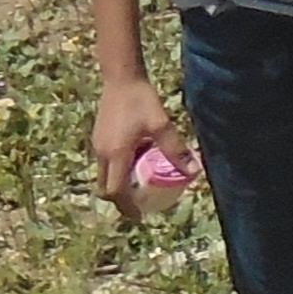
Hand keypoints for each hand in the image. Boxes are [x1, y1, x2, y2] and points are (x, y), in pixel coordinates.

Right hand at [93, 73, 174, 219]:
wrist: (121, 76)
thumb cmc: (140, 98)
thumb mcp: (161, 124)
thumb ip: (175, 148)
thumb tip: (194, 170)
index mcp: (115, 154)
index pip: (115, 192)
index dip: (127, 207)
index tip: (140, 217)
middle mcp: (102, 153)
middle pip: (105, 187)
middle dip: (121, 200)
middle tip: (141, 205)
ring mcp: (98, 145)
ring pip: (104, 175)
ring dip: (120, 185)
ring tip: (140, 186)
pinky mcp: (99, 137)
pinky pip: (106, 163)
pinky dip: (118, 171)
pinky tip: (136, 162)